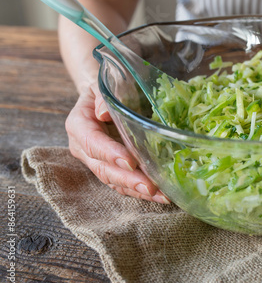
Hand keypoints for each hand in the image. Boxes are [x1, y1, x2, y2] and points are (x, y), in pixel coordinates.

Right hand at [66, 83, 168, 203]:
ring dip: (138, 191)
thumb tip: (105, 113)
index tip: (130, 162)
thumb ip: (103, 98)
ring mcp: (96, 161)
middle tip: (150, 187)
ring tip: (162, 196)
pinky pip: (123, 184)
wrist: (100, 98)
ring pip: (114, 181)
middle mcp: (83, 147)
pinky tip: (160, 195)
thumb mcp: (104, 86)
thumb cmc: (106, 89)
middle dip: (128, 180)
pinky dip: (140, 192)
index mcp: (78, 125)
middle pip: (103, 169)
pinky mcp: (109, 169)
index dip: (110, 153)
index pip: (92, 142)